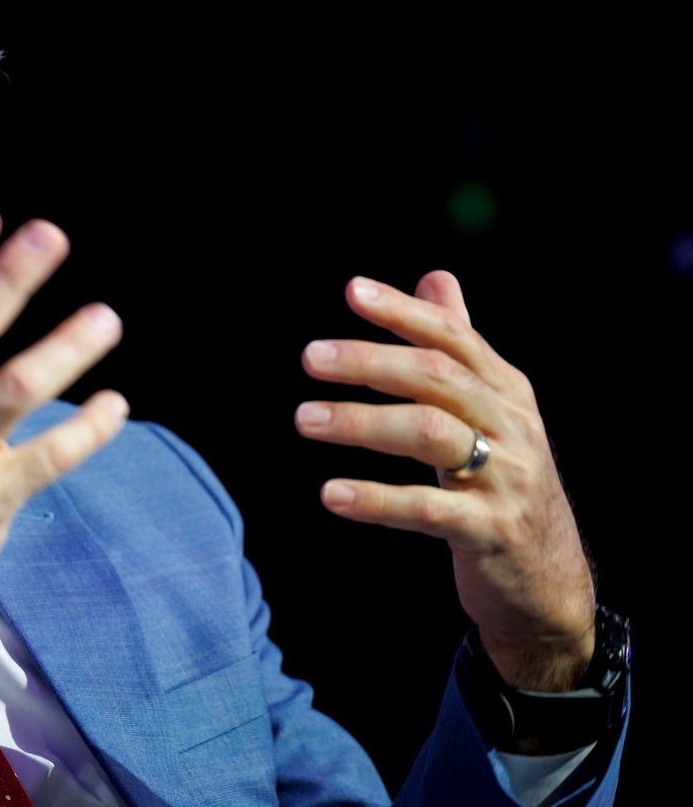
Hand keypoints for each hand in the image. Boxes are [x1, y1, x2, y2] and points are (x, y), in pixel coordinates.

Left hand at [295, 271, 595, 689]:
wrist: (548, 577)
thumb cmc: (504, 480)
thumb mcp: (491, 410)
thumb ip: (459, 346)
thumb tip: (435, 277)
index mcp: (506, 390)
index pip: (453, 337)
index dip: (404, 312)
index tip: (352, 291)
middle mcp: (513, 425)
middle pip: (438, 377)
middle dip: (371, 361)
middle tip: (310, 357)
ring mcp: (506, 479)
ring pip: (431, 434)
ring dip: (362, 422)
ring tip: (305, 418)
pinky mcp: (491, 531)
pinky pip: (429, 508)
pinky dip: (376, 499)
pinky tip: (331, 493)